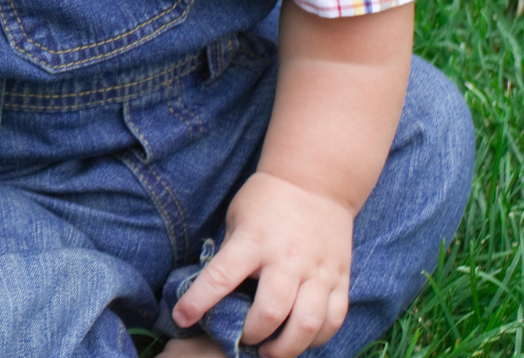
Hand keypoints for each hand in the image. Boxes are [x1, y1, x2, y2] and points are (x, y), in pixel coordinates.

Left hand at [173, 172, 354, 357]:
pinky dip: (317, 338)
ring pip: (307, 323)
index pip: (221, 278)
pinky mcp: (341, 278)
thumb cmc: (266, 200)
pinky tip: (301, 340)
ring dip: (286, 347)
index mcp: (253, 241)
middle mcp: (287, 259)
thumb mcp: (236, 219)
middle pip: (270, 312)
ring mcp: (318, 271)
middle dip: (251, 335)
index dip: (198, 303)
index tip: (182, 318)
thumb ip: (229, 254)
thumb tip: (214, 292)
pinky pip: (334, 319)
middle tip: (241, 339)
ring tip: (270, 352)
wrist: (316, 182)